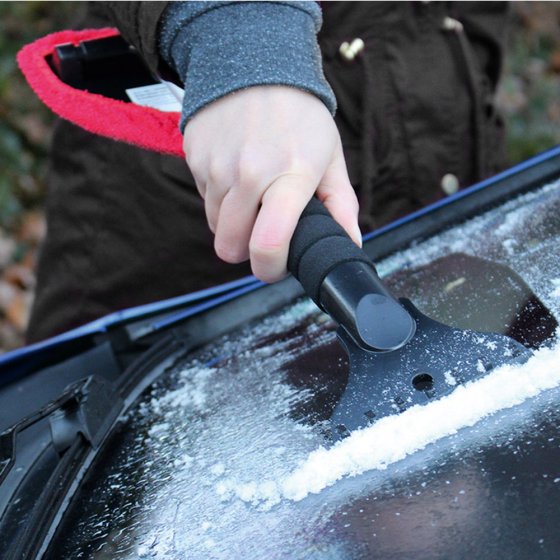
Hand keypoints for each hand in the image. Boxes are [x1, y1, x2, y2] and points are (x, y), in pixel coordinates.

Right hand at [183, 85, 360, 282]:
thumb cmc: (299, 115)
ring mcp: (216, 166)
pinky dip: (219, 197)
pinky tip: (235, 172)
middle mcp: (249, 174)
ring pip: (215, 226)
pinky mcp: (195, 158)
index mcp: (291, 176)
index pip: (268, 244)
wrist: (254, 62)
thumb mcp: (329, 156)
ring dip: (232, 223)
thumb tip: (349, 245)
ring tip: (252, 195)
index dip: (270, 269)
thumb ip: (341, 205)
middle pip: (230, 247)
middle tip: (262, 233)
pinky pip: (204, 198)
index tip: (276, 266)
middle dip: (246, 250)